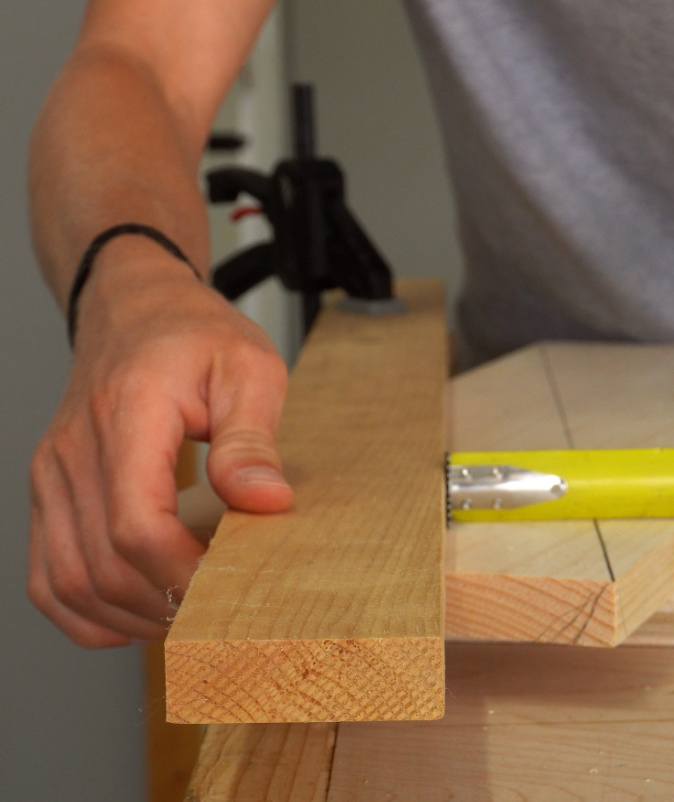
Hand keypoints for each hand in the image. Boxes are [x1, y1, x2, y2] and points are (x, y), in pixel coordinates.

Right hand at [27, 243, 293, 646]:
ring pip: (71, 584)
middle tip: (224, 604)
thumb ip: (252, 440)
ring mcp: (51, 479)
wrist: (137, 312)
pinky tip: (138, 611)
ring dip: (132, 617)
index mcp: (126, 418)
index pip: (136, 526)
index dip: (184, 572)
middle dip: (167, 602)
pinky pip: (48, 581)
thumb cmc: (196, 337)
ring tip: (189, 609)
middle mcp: (72, 454)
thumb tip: (267, 501)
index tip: (232, 582)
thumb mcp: (250, 370)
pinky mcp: (49, 497)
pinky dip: (89, 614)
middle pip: (103, 568)